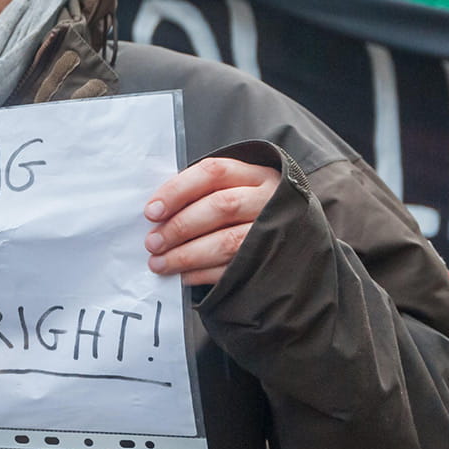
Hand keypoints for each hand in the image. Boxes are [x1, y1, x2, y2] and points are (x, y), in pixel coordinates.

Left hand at [143, 158, 279, 285]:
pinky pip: (233, 269)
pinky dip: (202, 274)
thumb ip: (199, 195)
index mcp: (255, 174)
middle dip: (180, 226)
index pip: (212, 172)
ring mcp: (274, 232)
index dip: (178, 190)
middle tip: (152, 242)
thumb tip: (156, 214)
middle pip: (221, 206)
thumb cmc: (248, 209)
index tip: (151, 211)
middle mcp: (268, 199)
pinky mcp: (271, 262)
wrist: (297, 237)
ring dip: (187, 255)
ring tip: (159, 263)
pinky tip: (182, 276)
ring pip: (227, 242)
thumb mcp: (233, 189)